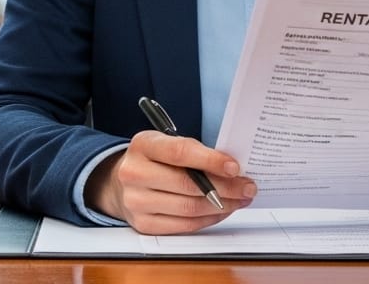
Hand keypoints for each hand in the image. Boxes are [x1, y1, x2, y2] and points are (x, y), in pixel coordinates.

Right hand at [85, 130, 256, 234]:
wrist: (120, 183)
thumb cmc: (154, 160)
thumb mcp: (166, 144)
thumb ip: (193, 152)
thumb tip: (232, 169)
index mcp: (142, 144)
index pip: (180, 152)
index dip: (211, 160)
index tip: (235, 167)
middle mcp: (134, 173)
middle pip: (188, 184)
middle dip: (226, 187)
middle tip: (248, 186)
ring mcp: (136, 201)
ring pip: (189, 208)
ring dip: (222, 205)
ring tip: (240, 199)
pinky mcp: (143, 224)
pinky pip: (184, 225)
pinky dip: (208, 219)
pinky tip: (222, 210)